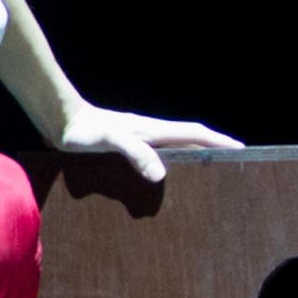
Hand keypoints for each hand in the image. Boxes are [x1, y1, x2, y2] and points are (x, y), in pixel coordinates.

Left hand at [51, 101, 245, 185]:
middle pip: (189, 138)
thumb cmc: (81, 130)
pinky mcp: (124, 146)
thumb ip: (134, 153)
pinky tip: (163, 177)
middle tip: (230, 165)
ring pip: (173, 146)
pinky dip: (168, 163)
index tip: (240, 150)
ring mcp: (137, 138)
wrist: (57, 119)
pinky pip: (155, 154)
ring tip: (204, 175)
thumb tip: (160, 173)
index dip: (217, 141)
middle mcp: (148, 132)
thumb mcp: (109, 140)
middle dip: (211, 148)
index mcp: (152, 130)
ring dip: (191, 156)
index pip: (193, 133)